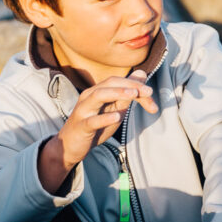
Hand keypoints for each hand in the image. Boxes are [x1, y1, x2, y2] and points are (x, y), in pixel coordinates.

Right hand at [38, 70, 157, 193]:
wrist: (70, 146)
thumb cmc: (94, 127)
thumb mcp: (113, 110)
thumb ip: (126, 94)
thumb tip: (142, 75)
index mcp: (97, 91)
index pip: (118, 81)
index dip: (136, 85)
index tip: (151, 94)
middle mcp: (89, 97)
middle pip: (109, 83)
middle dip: (129, 85)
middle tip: (148, 91)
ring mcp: (83, 110)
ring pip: (98, 96)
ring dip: (117, 93)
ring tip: (133, 95)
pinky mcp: (81, 126)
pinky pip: (92, 120)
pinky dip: (105, 118)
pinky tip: (117, 117)